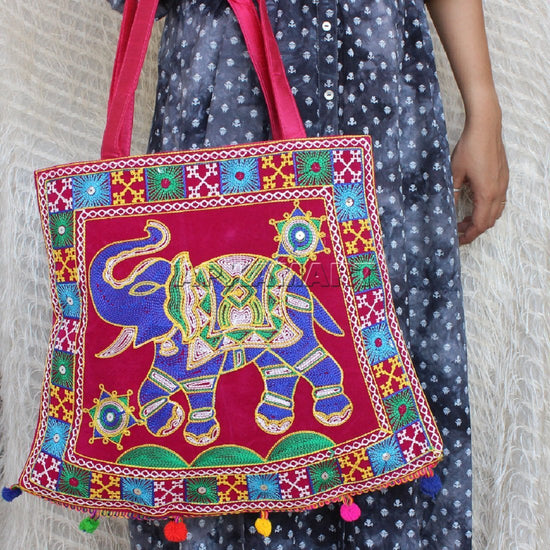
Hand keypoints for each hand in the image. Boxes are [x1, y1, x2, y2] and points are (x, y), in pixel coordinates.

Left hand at [451, 109, 508, 244]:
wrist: (486, 127)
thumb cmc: (469, 148)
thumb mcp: (454, 174)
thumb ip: (452, 194)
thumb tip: (447, 210)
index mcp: (487, 193)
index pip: (480, 224)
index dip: (469, 235)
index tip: (458, 240)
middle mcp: (498, 191)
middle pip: (489, 221)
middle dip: (474, 229)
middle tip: (458, 230)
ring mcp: (503, 184)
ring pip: (496, 211)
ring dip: (481, 219)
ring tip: (464, 219)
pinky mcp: (503, 177)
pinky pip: (499, 201)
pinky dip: (488, 209)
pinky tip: (475, 204)